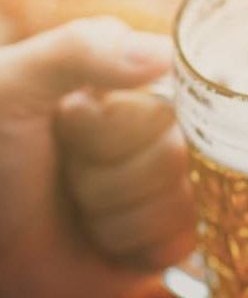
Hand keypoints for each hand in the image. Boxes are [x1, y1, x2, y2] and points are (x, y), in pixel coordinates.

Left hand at [0, 17, 192, 297]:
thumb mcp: (12, 87)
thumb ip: (80, 50)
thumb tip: (165, 55)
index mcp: (127, 84)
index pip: (174, 96)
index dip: (121, 122)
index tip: (69, 120)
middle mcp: (155, 132)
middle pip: (179, 153)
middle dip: (110, 175)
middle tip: (66, 172)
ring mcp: (166, 186)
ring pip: (181, 202)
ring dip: (113, 215)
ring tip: (77, 209)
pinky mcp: (168, 238)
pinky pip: (182, 242)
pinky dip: (132, 247)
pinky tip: (101, 240)